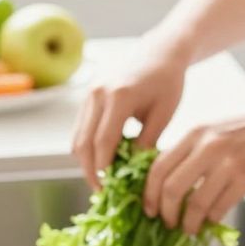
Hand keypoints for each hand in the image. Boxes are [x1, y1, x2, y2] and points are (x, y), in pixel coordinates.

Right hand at [71, 46, 187, 185]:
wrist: (158, 53)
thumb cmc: (167, 82)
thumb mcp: (163, 114)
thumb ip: (147, 142)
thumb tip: (133, 172)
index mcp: (119, 96)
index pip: (103, 141)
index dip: (103, 168)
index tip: (108, 189)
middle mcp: (97, 94)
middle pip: (84, 142)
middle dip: (90, 170)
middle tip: (102, 192)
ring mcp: (89, 94)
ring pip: (77, 137)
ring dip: (85, 161)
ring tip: (101, 181)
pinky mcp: (87, 97)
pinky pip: (80, 129)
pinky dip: (87, 148)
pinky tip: (100, 162)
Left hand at [142, 97, 244, 234]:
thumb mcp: (217, 131)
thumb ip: (194, 151)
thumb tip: (172, 184)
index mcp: (195, 133)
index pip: (158, 167)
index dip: (149, 193)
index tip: (149, 208)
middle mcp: (207, 146)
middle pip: (170, 187)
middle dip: (165, 212)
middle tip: (167, 223)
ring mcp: (227, 162)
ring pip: (195, 203)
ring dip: (189, 222)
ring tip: (190, 229)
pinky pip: (219, 207)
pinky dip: (212, 220)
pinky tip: (212, 222)